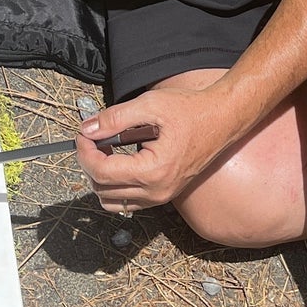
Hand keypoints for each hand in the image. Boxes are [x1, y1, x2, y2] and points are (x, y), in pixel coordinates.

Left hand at [76, 84, 244, 212]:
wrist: (224, 118)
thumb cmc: (193, 110)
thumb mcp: (150, 105)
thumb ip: (115, 118)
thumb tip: (88, 129)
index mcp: (153, 171)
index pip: (101, 172)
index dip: (84, 151)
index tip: (83, 133)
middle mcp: (157, 191)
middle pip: (102, 189)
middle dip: (89, 161)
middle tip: (91, 136)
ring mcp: (162, 196)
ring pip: (112, 200)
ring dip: (100, 177)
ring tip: (104, 149)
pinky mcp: (164, 194)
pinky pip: (128, 201)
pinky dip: (114, 186)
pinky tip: (118, 160)